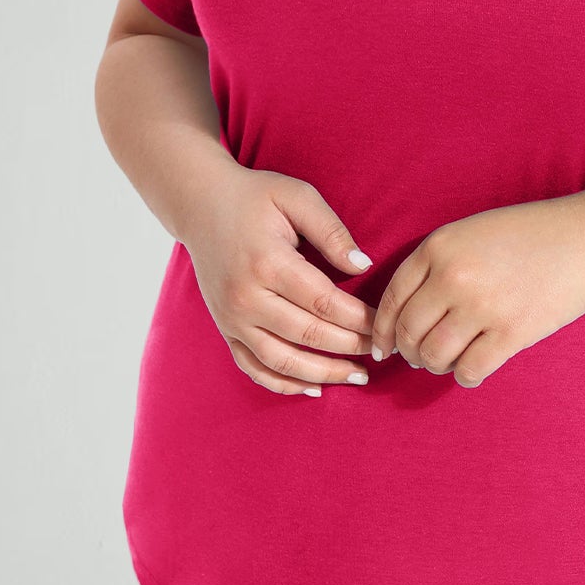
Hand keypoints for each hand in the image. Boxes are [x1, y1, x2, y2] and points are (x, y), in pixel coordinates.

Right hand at [182, 165, 377, 395]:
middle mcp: (246, 298)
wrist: (200, 204)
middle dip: (350, 347)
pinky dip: (284, 384)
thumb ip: (332, 231)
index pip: (324, 303)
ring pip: (282, 361)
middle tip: (382, 351)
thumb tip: (364, 267)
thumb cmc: (254, 197)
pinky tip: (315, 388)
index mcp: (267, 263)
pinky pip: (254, 368)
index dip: (359, 319)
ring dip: (324, 373)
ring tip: (358, 376)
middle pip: (308, 335)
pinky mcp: (225, 329)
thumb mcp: (297, 196)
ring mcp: (231, 319)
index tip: (385, 324)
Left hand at [368, 195, 584, 387]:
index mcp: (439, 247)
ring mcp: (482, 306)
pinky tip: (472, 369)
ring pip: (434, 356)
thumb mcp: (471, 232)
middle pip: (409, 332)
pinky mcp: (511, 333)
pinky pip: (470, 370)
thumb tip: (405, 314)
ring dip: (434, 366)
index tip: (383, 346)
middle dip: (408, 352)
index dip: (382, 329)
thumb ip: (436, 263)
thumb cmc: (529, 235)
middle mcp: (454, 276)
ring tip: (446, 363)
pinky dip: (465, 376)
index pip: (392, 299)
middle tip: (417, 358)